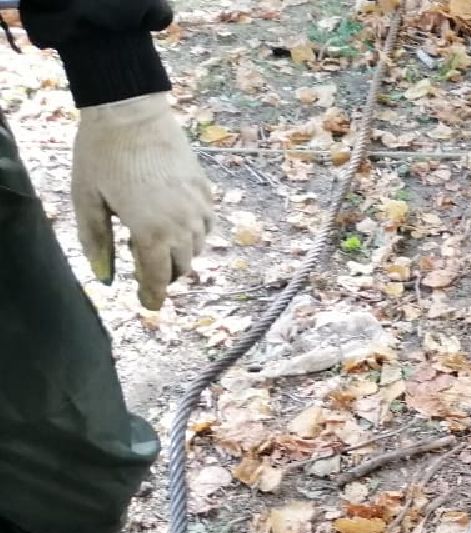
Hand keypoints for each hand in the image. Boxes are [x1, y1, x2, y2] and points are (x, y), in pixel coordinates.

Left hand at [72, 92, 212, 309]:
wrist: (131, 111)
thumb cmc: (102, 154)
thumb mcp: (87, 200)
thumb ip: (96, 243)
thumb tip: (106, 279)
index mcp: (151, 233)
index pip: (157, 279)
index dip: (153, 296)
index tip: (149, 306)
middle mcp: (182, 227)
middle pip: (180, 268)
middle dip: (164, 273)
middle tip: (145, 267)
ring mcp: (198, 209)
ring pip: (195, 248)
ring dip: (178, 253)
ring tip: (157, 241)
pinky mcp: (206, 192)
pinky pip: (205, 226)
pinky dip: (193, 233)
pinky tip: (175, 222)